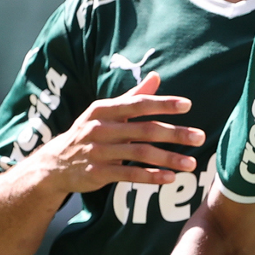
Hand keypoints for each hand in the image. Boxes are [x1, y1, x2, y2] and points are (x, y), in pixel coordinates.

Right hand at [33, 72, 204, 194]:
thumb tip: (156, 76)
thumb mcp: (105, 112)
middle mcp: (100, 128)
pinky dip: (151, 176)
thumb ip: (132, 97)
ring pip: (140, 153)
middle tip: (200, 137)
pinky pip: (129, 174)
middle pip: (144, 129)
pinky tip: (170, 178)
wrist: (53, 164)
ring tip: (191, 164)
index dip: (163, 104)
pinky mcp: (97, 173)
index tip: (187, 105)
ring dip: (168, 158)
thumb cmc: (88, 133)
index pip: (138, 104)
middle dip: (175, 133)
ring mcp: (98, 151)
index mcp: (104, 109)